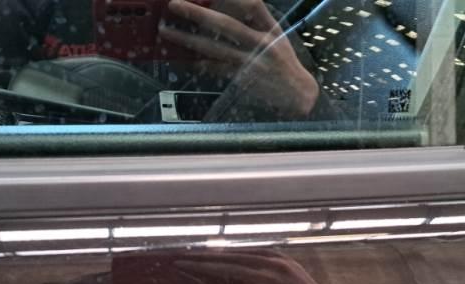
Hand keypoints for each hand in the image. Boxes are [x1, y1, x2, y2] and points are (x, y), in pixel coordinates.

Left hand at [159, 0, 318, 117]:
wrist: (298, 94)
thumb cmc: (284, 61)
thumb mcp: (278, 35)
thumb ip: (259, 17)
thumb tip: (237, 1)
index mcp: (270, 30)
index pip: (252, 5)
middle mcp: (260, 45)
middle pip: (225, 25)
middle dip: (198, 14)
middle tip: (174, 5)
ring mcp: (249, 64)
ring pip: (213, 49)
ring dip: (187, 40)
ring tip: (167, 31)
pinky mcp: (240, 80)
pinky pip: (214, 69)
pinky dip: (197, 62)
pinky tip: (180, 57)